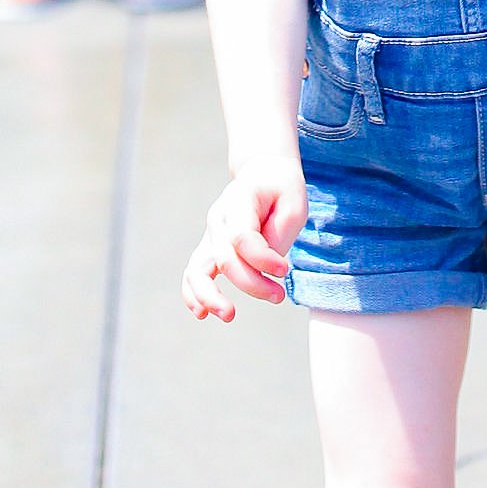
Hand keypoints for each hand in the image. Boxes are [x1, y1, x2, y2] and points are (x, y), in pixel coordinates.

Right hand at [182, 160, 306, 320]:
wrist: (263, 174)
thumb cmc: (281, 190)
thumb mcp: (293, 204)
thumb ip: (279, 235)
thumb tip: (265, 269)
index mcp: (239, 200)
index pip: (241, 236)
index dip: (262, 258)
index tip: (285, 270)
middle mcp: (218, 218)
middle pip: (225, 257)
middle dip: (252, 284)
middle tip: (279, 296)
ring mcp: (211, 235)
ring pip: (198, 269)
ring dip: (210, 295)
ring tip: (229, 314)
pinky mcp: (210, 249)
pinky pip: (193, 273)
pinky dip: (193, 294)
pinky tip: (200, 313)